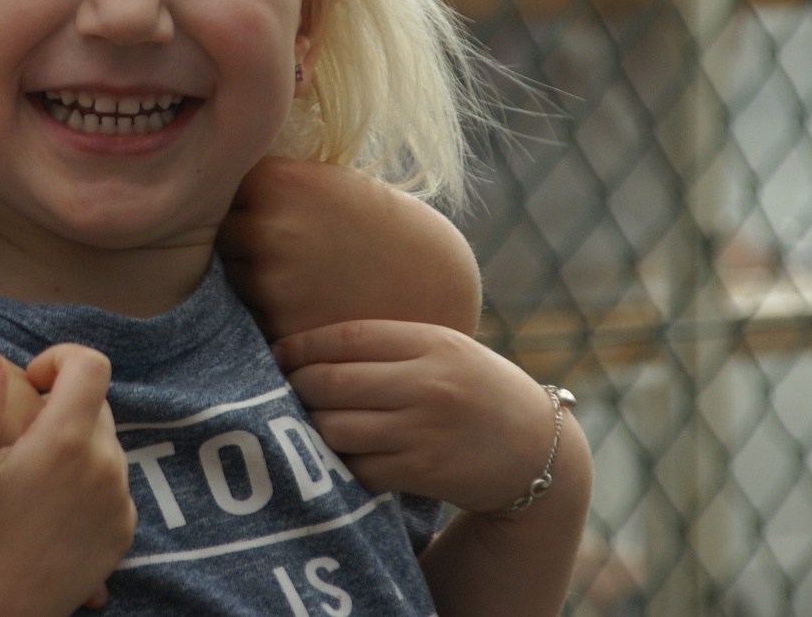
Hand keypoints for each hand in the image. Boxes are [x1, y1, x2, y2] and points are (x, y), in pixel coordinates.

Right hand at [0, 345, 134, 616]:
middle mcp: (105, 466)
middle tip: (23, 436)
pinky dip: (89, 481)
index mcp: (67, 440)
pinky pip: (114, 485)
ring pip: (106, 445)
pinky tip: (52, 504)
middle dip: (63, 406)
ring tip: (35, 475)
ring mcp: (119, 501)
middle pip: (98, 404)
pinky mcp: (123, 531)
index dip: (60, 359)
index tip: (32, 381)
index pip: (90, 365)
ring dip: (77, 445)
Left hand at [221, 157, 479, 340]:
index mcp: (278, 181)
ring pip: (232, 279)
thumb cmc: (375, 225)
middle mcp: (268, 227)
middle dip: (243, 245)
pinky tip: (309, 306)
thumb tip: (205, 180)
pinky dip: (270, 317)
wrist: (432, 283)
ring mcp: (271, 281)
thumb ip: (272, 186)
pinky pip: (250, 319)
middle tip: (289, 251)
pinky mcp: (280, 328)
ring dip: (253, 282)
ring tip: (304, 278)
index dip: (245, 203)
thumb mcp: (326, 184)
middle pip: (220, 236)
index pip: (221, 188)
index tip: (274, 211)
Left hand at [272, 319, 558, 513]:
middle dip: (293, 388)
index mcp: (430, 343)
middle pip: (331, 382)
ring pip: (336, 428)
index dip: (300, 345)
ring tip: (300, 426)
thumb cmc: (477, 390)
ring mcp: (424, 430)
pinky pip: (358, 469)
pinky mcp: (423, 473)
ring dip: (310, 429)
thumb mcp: (445, 349)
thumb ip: (391, 343)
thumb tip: (310, 344)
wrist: (537, 450)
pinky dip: (339, 466)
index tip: (275, 353)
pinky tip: (335, 459)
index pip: (346, 337)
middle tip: (276, 392)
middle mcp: (427, 383)